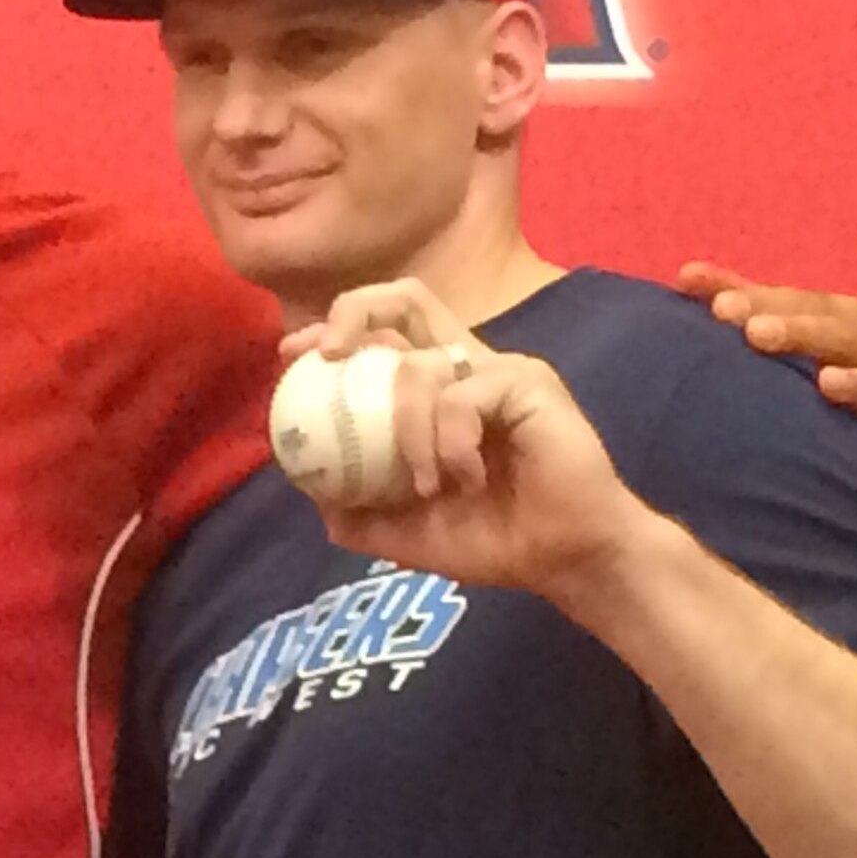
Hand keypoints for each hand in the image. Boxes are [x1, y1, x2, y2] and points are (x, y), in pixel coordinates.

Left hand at [282, 280, 646, 598]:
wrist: (566, 560)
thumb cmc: (498, 540)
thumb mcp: (411, 533)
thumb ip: (363, 515)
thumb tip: (312, 499)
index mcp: (438, 389)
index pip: (381, 332)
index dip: (333, 328)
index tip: (290, 359)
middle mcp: (465, 365)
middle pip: (404, 298)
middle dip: (352, 312)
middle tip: (326, 356)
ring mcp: (496, 368)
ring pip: (420, 365)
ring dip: (406, 430)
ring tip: (429, 486)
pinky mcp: (526, 380)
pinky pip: (460, 397)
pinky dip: (448, 442)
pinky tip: (467, 479)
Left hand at [677, 262, 856, 474]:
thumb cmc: (808, 372)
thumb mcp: (775, 334)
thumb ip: (736, 304)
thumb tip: (685, 275)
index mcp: (836, 318)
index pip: (797, 303)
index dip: (760, 301)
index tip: (718, 306)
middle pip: (838, 334)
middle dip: (799, 331)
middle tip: (755, 334)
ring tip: (827, 383)